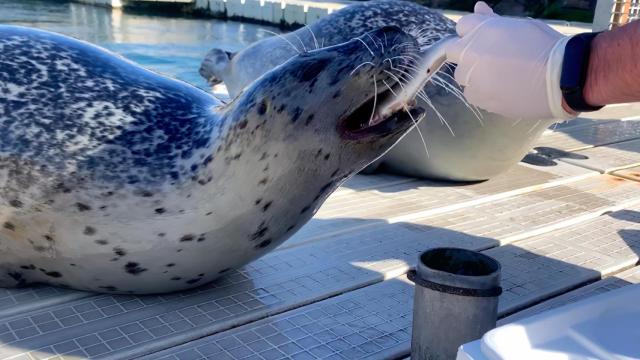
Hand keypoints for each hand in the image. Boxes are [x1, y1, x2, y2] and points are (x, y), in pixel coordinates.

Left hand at [446, 2, 573, 119]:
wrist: (561, 78)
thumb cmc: (544, 47)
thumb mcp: (519, 25)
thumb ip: (492, 20)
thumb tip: (478, 8)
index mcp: (480, 30)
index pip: (462, 27)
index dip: (473, 33)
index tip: (486, 40)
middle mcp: (471, 53)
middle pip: (455, 52)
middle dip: (469, 54)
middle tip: (494, 59)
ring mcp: (472, 78)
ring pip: (462, 77)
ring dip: (474, 75)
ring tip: (502, 76)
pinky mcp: (479, 98)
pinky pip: (473, 94)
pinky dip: (483, 92)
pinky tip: (504, 89)